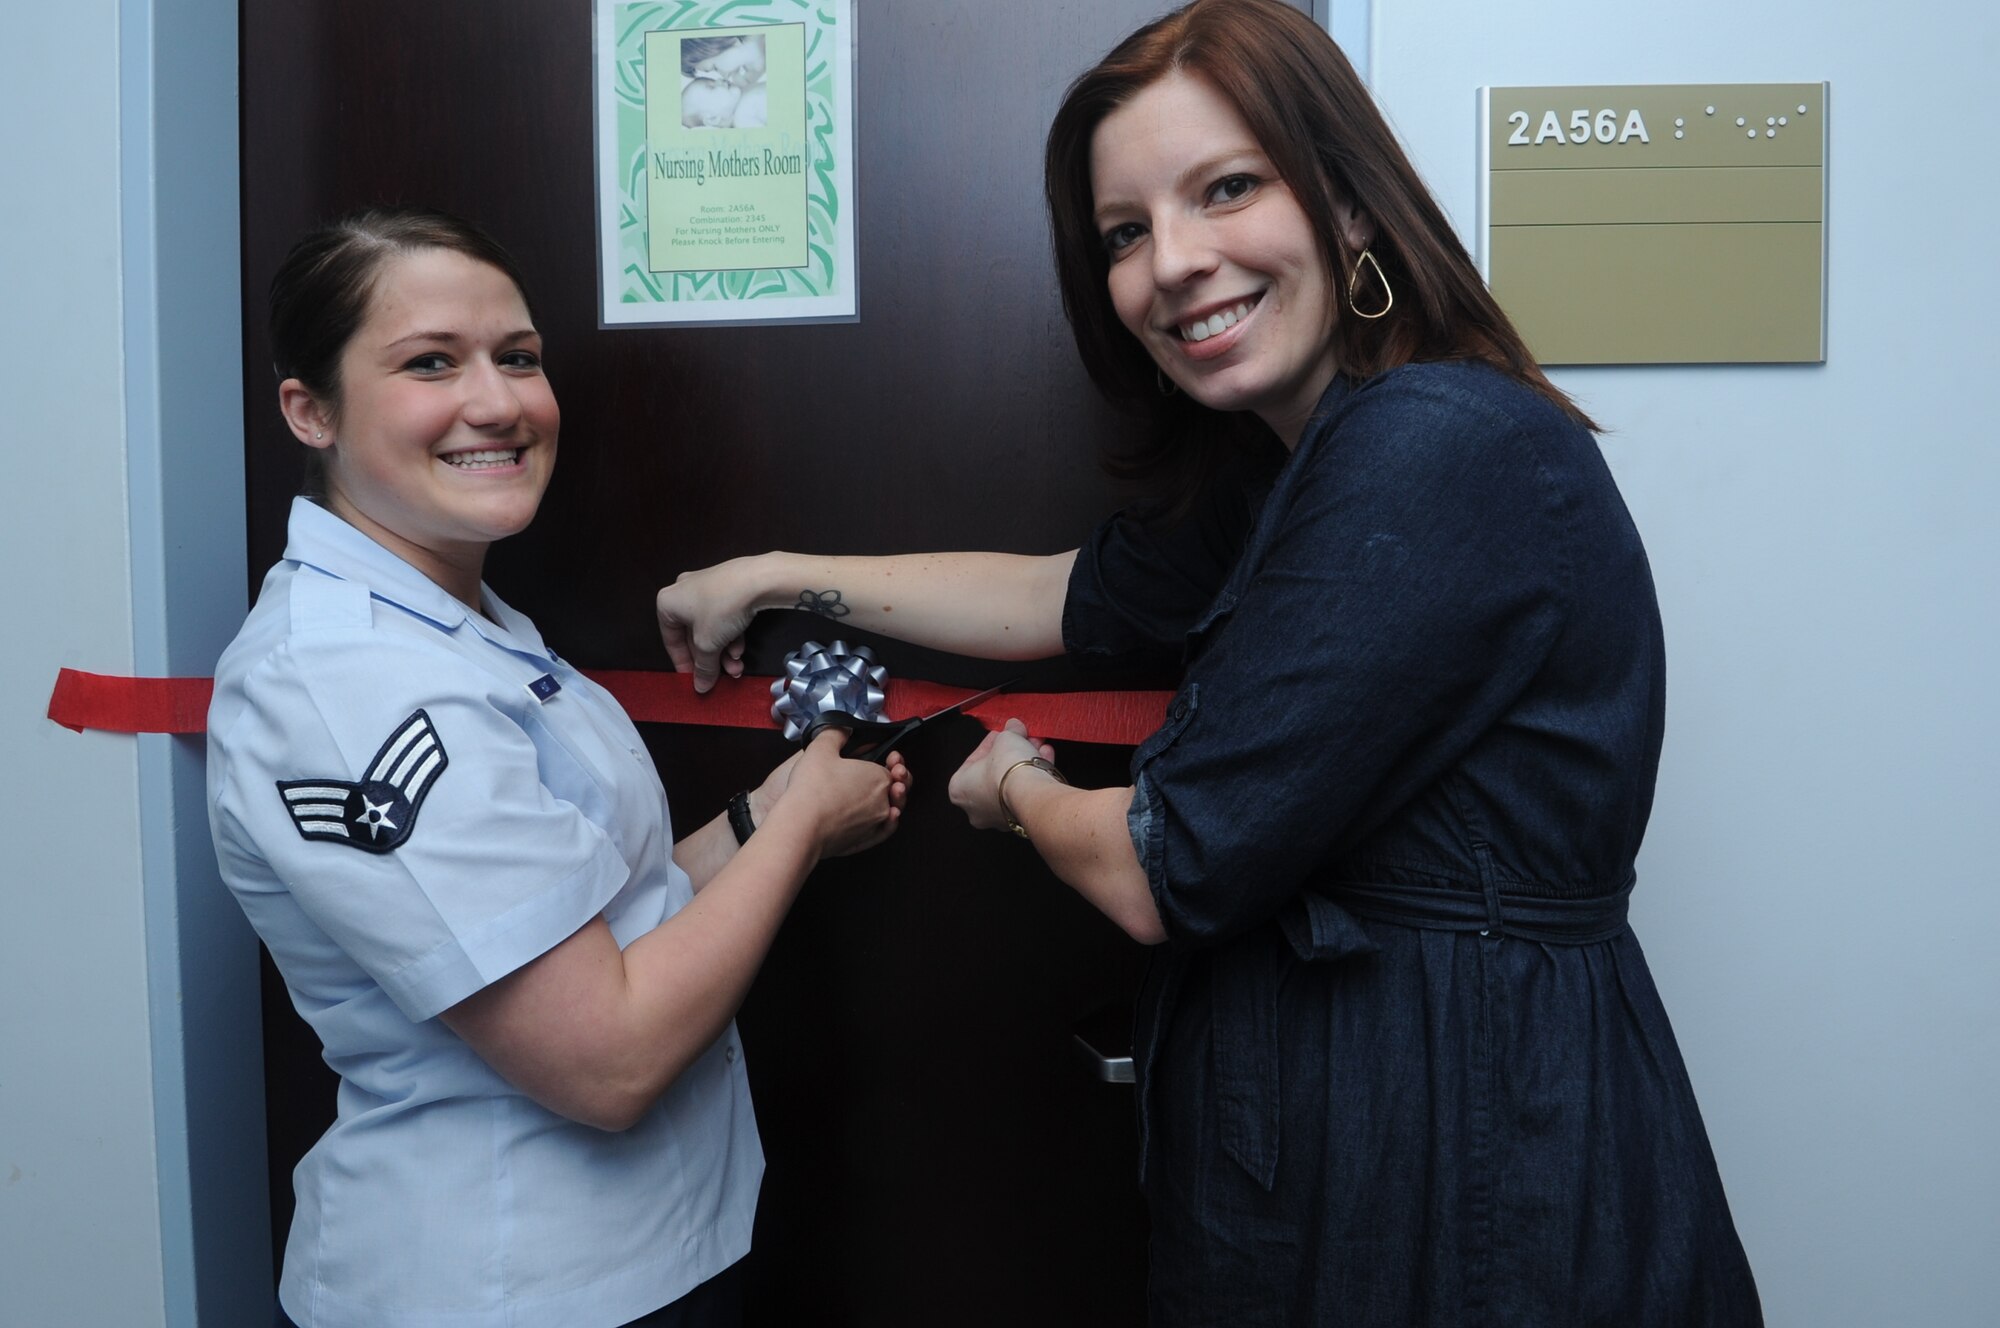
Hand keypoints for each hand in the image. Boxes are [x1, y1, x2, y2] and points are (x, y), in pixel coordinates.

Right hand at [656, 558, 763, 692]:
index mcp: (668, 602)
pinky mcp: (728, 586)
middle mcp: (684, 591)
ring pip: (711, 628)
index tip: (693, 680)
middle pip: (693, 635)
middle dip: (709, 659)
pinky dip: (731, 635)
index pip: (671, 640)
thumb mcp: (708, 645)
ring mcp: (707, 587)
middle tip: (719, 677)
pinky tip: (741, 650)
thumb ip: (703, 668)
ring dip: (723, 651)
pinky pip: (724, 616)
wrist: (758, 579)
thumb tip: (701, 687)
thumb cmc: (721, 609)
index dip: (683, 663)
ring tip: (736, 668)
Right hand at [767, 729, 911, 857]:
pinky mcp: (865, 840)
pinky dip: (888, 823)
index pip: (891, 770)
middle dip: (897, 780)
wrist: (801, 825)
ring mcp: (875, 823)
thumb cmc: (812, 787)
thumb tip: (843, 729)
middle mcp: (882, 801)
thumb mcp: (820, 748)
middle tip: (890, 773)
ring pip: (892, 810)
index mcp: (878, 777)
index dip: (891, 763)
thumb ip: (835, 733)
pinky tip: (885, 818)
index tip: (888, 757)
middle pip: (895, 789)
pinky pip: (884, 831)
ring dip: (894, 800)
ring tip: (888, 794)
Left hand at [947, 718, 1055, 831]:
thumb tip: (1015, 727)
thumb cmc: (1007, 770)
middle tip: (1021, 739)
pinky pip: (1026, 794)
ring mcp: (999, 817)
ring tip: (1037, 746)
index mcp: (959, 789)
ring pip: (1012, 784)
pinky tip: (1045, 758)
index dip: (991, 742)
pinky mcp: (1021, 820)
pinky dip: (1035, 776)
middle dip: (1011, 753)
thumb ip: (1010, 731)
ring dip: (1025, 763)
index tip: (1002, 734)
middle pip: (995, 773)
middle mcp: (976, 808)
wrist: (1031, 794)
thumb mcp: (1006, 738)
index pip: (974, 759)